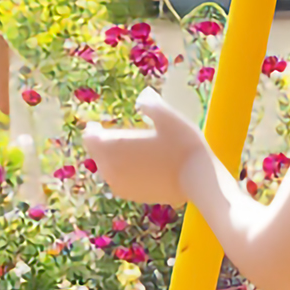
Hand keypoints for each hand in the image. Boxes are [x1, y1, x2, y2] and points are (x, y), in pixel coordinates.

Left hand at [81, 91, 202, 208]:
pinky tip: (140, 166)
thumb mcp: (168, 117)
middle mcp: (110, 169)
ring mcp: (119, 185)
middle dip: (104, 144)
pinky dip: (125, 171)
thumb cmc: (183, 145)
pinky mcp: (131, 195)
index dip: (93, 130)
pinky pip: (120, 180)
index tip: (96, 125)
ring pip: (108, 168)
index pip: (91, 138)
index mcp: (113, 148)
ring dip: (114, 158)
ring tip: (127, 149)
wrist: (198, 179)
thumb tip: (143, 94)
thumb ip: (151, 104)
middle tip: (114, 135)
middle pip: (98, 153)